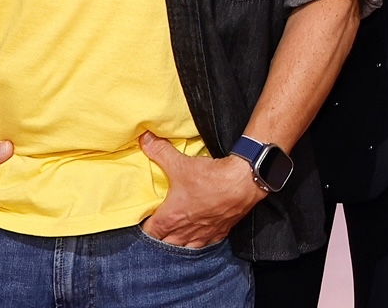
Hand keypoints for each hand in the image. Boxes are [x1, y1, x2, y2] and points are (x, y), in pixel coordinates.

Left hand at [139, 132, 264, 247]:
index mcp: (171, 218)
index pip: (150, 233)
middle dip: (160, 239)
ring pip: (185, 248)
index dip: (145, 228)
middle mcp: (185, 231)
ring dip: (179, 243)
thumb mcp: (181, 163)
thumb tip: (145, 139)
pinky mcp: (221, 232)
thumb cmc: (210, 178)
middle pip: (165, 245)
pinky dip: (201, 241)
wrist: (243, 182)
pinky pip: (206, 244)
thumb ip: (160, 151)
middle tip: (159, 229)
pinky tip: (201, 235)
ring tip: (177, 235)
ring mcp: (204, 234)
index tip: (145, 221)